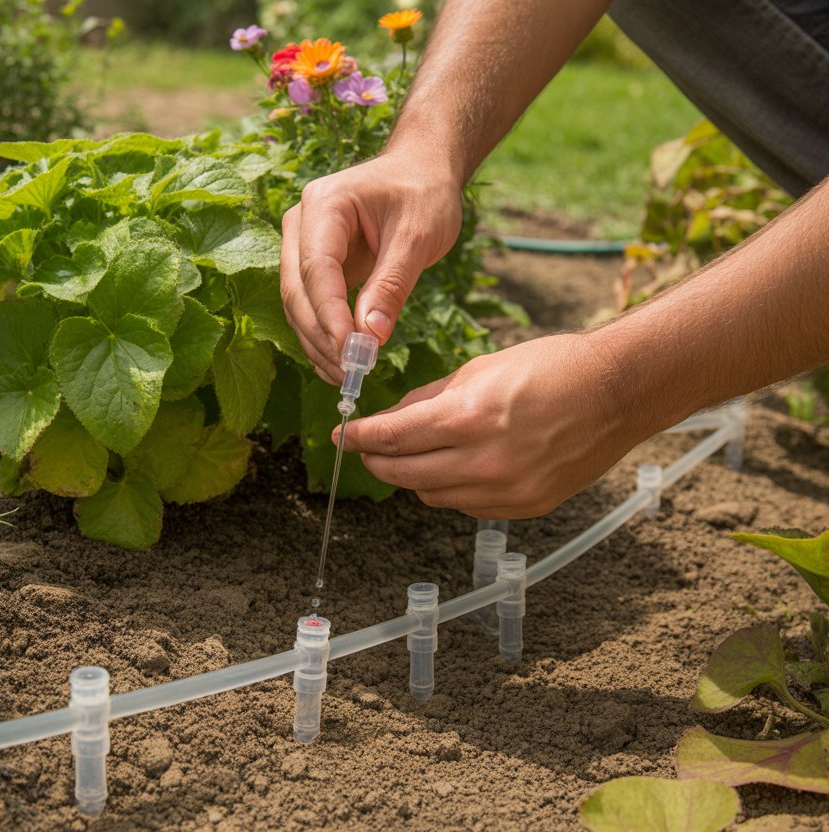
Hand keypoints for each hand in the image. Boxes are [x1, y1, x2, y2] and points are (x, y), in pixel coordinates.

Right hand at [279, 152, 463, 382]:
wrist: (421, 170)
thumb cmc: (423, 194)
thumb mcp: (418, 236)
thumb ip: (392, 286)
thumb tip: (370, 337)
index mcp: (325, 204)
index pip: (316, 269)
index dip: (328, 314)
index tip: (349, 352)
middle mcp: (302, 223)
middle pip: (298, 290)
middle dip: (320, 335)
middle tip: (349, 372)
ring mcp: (302, 244)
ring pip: (297, 304)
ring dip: (317, 342)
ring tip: (346, 375)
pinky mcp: (312, 264)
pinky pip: (309, 305)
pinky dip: (321, 336)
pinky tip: (337, 363)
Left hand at [338, 333, 640, 517]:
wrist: (618, 392)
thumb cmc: (553, 368)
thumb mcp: (479, 369)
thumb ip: (428, 399)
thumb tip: (390, 419)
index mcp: (469, 418)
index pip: (392, 438)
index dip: (360, 437)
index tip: (344, 435)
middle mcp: (485, 462)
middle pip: (404, 475)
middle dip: (378, 461)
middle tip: (368, 448)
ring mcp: (506, 490)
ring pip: (432, 495)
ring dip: (414, 476)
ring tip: (416, 453)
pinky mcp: (525, 507)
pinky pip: (467, 506)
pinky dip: (452, 488)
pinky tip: (458, 466)